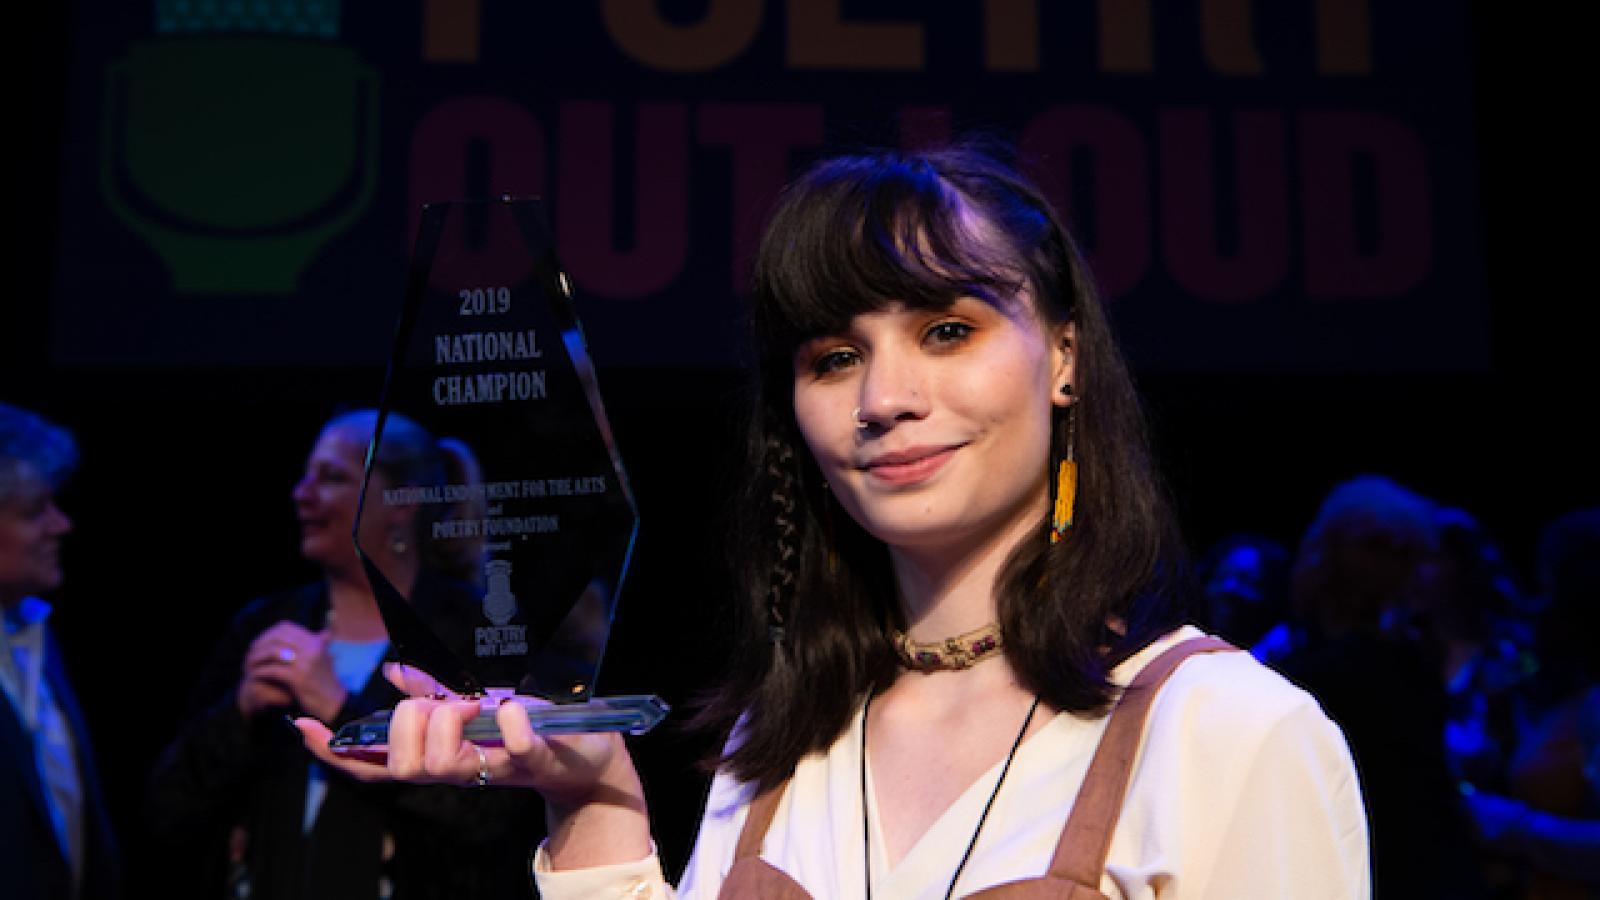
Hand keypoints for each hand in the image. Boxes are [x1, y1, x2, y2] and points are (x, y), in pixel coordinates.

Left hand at [238, 621, 346, 722]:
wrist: (334, 703)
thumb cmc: (325, 682)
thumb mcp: (323, 658)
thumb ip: (314, 645)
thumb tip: (314, 632)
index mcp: (316, 641)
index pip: (286, 627)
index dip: (269, 633)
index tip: (259, 641)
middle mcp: (312, 648)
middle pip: (277, 638)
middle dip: (260, 644)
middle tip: (250, 652)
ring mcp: (305, 663)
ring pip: (272, 653)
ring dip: (257, 658)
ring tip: (249, 664)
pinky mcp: (298, 678)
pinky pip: (272, 670)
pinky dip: (261, 672)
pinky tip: (255, 676)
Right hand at [294, 664, 651, 868]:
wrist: (587, 752)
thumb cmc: (526, 726)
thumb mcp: (474, 705)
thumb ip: (433, 691)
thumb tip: (392, 671)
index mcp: (439, 755)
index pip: (376, 764)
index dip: (338, 752)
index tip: (305, 728)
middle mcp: (458, 770)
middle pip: (402, 765)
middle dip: (411, 723)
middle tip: (447, 703)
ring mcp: (494, 768)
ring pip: (439, 763)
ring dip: (450, 720)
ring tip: (476, 704)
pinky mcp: (534, 760)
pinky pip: (513, 747)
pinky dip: (509, 724)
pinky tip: (512, 708)